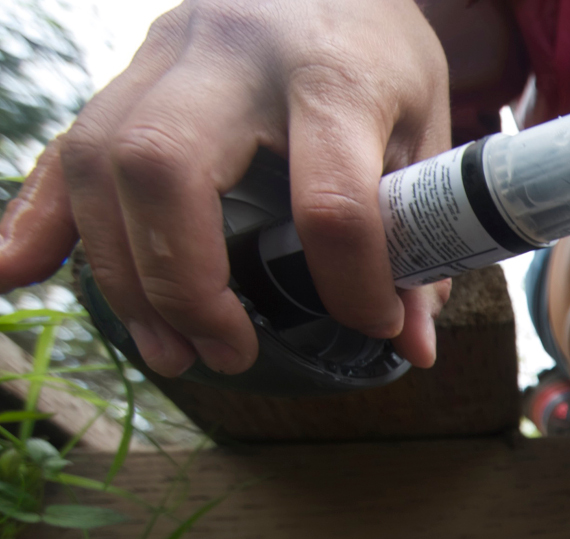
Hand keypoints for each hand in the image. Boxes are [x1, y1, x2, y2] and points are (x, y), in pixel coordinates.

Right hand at [0, 0, 453, 374]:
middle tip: (225, 352)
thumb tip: (415, 344)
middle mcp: (234, 56)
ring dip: (121, 272)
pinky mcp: (127, 70)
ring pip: (100, 160)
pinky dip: (39, 215)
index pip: (332, 199)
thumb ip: (420, 227)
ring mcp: (164, 55)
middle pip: (164, 167)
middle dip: (183, 282)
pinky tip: (18, 273)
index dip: (352, 282)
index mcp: (333, 73)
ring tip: (170, 349)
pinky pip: (66, 144)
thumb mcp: (425, 127)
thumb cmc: (380, 52)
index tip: (375, 326)